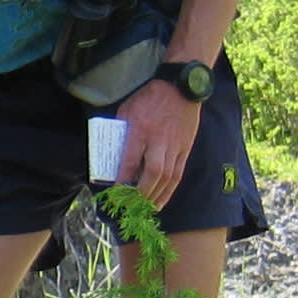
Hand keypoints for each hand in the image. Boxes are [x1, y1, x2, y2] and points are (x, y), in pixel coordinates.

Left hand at [115, 78, 202, 208]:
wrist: (181, 87)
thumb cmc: (149, 97)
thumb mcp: (126, 110)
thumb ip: (120, 132)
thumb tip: (112, 154)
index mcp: (141, 129)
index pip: (131, 159)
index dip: (123, 179)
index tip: (115, 193)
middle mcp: (159, 139)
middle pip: (153, 172)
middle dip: (141, 193)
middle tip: (131, 206)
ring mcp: (175, 145)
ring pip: (168, 177)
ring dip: (156, 196)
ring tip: (145, 210)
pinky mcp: (185, 148)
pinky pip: (178, 174)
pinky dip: (169, 191)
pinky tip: (160, 201)